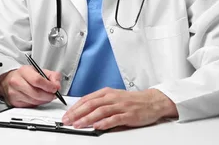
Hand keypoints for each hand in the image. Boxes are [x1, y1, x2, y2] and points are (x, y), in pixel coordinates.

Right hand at [0, 65, 61, 107]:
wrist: (7, 81)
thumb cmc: (24, 75)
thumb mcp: (38, 70)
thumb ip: (51, 75)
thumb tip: (57, 84)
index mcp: (23, 71)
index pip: (37, 80)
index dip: (49, 86)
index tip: (55, 88)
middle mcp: (17, 82)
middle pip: (36, 93)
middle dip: (48, 96)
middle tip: (53, 95)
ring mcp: (14, 93)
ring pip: (34, 101)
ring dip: (44, 100)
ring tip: (46, 96)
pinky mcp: (14, 102)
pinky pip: (30, 106)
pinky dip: (37, 104)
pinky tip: (38, 99)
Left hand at [62, 88, 177, 129]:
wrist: (151, 101)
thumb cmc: (131, 101)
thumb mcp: (113, 97)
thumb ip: (99, 103)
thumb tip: (83, 110)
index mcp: (106, 93)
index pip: (86, 99)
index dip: (75, 107)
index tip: (67, 115)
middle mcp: (112, 98)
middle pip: (90, 105)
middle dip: (77, 113)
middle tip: (67, 121)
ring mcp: (120, 106)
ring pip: (100, 111)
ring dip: (87, 118)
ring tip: (78, 125)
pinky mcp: (128, 115)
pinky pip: (114, 119)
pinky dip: (105, 122)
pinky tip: (97, 126)